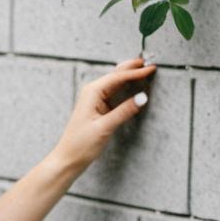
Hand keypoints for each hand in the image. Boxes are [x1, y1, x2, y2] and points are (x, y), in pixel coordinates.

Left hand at [53, 56, 156, 170]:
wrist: (69, 158)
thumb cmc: (80, 144)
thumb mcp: (104, 127)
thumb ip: (123, 111)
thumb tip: (142, 98)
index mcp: (92, 93)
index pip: (118, 77)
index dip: (136, 72)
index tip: (150, 69)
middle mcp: (92, 93)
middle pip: (116, 75)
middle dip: (132, 68)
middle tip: (148, 62)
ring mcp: (95, 100)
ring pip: (115, 83)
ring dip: (129, 76)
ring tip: (143, 69)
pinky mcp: (99, 109)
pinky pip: (114, 93)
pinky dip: (125, 88)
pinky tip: (133, 86)